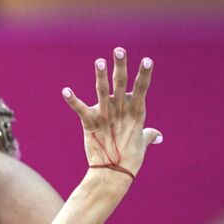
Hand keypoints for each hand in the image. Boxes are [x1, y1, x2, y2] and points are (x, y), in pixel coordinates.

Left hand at [62, 47, 159, 181]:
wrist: (114, 173)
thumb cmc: (130, 158)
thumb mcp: (142, 143)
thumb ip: (149, 134)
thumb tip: (158, 135)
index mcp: (136, 113)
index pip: (142, 89)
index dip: (145, 74)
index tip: (147, 60)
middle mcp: (121, 111)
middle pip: (121, 84)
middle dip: (120, 66)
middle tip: (118, 50)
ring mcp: (106, 116)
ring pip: (102, 91)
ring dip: (100, 75)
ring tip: (99, 61)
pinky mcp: (90, 124)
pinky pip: (80, 109)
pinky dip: (72, 100)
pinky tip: (65, 91)